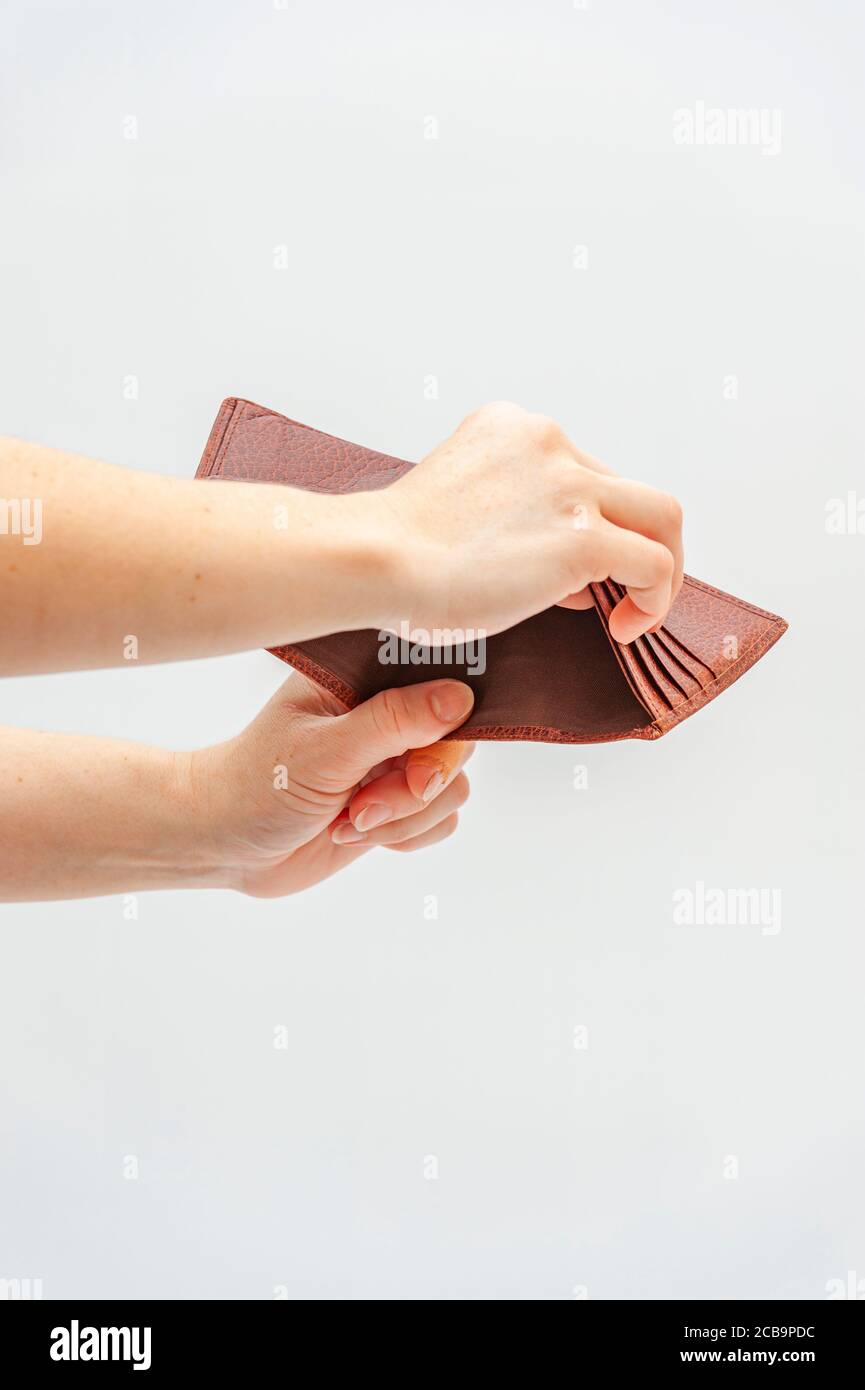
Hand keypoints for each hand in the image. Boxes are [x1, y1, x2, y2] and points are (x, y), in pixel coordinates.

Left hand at [193, 675, 475, 896]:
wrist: (227, 844)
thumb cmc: (258, 784)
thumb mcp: (325, 750)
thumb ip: (394, 722)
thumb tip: (461, 698)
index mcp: (366, 678)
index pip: (441, 681)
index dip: (445, 724)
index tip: (412, 759)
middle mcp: (388, 713)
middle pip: (455, 742)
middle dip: (416, 785)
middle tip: (365, 802)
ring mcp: (395, 759)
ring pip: (451, 788)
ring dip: (403, 816)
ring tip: (348, 818)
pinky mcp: (399, 802)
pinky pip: (443, 820)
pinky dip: (405, 835)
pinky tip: (354, 831)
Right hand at [385, 400, 683, 643]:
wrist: (374, 560)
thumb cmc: (391, 553)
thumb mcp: (452, 506)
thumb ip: (506, 517)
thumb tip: (560, 572)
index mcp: (510, 428)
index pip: (579, 471)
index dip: (586, 523)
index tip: (566, 574)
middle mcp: (547, 442)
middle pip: (627, 488)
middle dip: (630, 540)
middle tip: (615, 590)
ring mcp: (569, 486)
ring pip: (660, 515)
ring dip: (660, 565)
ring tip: (637, 610)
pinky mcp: (583, 536)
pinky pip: (653, 564)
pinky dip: (655, 598)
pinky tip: (625, 629)